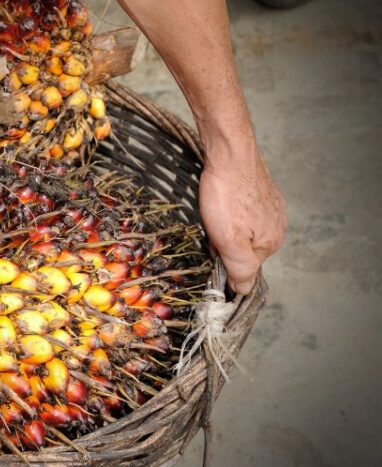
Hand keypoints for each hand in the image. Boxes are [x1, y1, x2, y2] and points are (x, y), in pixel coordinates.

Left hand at [199, 139, 286, 293]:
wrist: (230, 153)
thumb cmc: (227, 195)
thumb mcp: (229, 241)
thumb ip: (240, 269)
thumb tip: (244, 289)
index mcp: (271, 243)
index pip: (244, 267)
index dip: (223, 258)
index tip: (212, 244)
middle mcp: (277, 226)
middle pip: (244, 247)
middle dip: (225, 241)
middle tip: (212, 224)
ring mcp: (272, 207)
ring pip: (243, 228)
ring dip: (227, 224)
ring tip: (217, 210)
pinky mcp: (264, 192)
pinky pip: (245, 210)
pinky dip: (231, 209)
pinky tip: (223, 199)